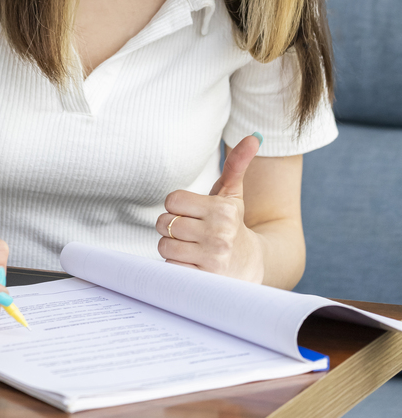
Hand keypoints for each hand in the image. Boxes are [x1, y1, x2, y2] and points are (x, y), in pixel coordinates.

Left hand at [155, 134, 263, 281]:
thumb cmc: (234, 226)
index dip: (176, 206)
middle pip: (165, 223)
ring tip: (190, 248)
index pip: (172, 200)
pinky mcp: (204, 280)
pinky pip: (170, 267)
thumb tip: (254, 137)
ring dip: (171, 247)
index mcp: (222, 210)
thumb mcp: (234, 196)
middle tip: (189, 232)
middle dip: (172, 227)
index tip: (190, 213)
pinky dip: (175, 265)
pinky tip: (191, 263)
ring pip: (164, 246)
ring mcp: (211, 259)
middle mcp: (218, 234)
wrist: (251, 267)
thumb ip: (238, 165)